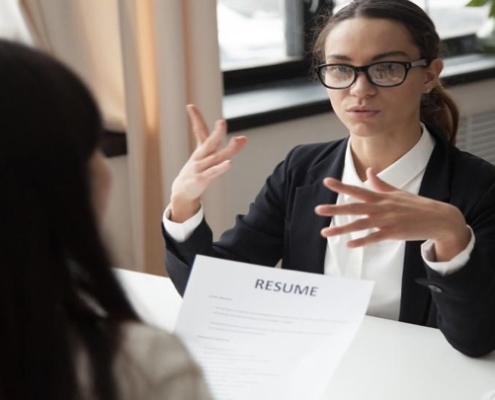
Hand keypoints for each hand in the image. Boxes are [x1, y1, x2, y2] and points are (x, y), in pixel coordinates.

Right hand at [170, 104, 246, 221]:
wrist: (182, 192)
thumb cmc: (198, 172)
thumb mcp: (210, 158)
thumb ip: (228, 148)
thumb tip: (244, 138)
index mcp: (201, 150)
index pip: (198, 131)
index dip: (195, 118)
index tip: (190, 105)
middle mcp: (200, 157)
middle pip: (209, 143)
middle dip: (217, 133)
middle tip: (222, 122)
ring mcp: (199, 168)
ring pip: (214, 157)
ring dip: (227, 149)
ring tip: (237, 140)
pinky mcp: (201, 179)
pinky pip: (213, 172)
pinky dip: (220, 168)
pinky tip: (229, 163)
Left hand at [315, 168, 470, 260]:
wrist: (439, 218)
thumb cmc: (416, 205)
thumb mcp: (397, 192)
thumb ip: (380, 184)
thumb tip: (370, 171)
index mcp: (381, 197)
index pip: (357, 190)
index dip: (341, 186)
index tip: (326, 182)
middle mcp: (381, 207)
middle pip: (354, 207)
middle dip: (335, 209)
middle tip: (318, 210)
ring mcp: (387, 220)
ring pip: (360, 224)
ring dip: (342, 228)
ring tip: (325, 232)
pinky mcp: (393, 232)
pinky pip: (374, 238)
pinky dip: (362, 241)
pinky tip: (349, 245)